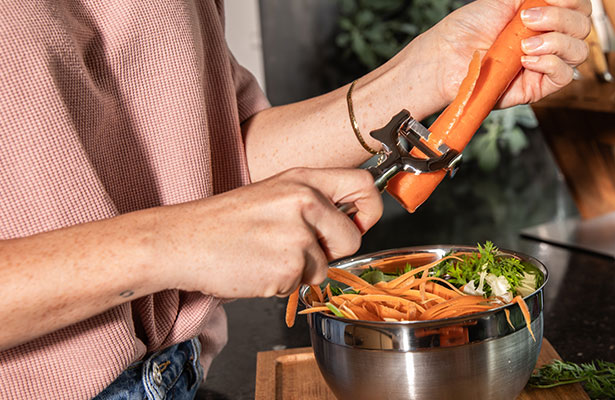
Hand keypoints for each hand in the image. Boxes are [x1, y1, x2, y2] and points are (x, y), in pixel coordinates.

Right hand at [151, 168, 381, 297]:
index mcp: (304, 179)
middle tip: (296, 248)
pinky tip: (257, 268)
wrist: (180, 241)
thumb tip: (352, 221)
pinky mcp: (287, 266)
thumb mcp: (274, 193)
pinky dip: (282, 284)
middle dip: (331, 252)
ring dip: (301, 270)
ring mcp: (297, 235)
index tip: (358, 223)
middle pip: (352, 238)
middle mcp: (305, 202)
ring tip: (267, 255)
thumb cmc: (225, 221)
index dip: (369, 210)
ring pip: (325, 267)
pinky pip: (301, 284)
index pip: (364, 184)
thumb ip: (314, 201)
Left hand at [417, 0, 590, 108]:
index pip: (578, 8)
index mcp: (543, 17)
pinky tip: (526, 60)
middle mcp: (548, 39)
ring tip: (524, 44)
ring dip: (555, 42)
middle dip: (560, 19)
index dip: (571, 2)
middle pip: (583, 27)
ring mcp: (545, 63)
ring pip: (580, 51)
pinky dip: (549, 62)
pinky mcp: (539, 86)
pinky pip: (565, 75)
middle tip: (528, 20)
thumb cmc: (467, 29)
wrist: (447, 58)